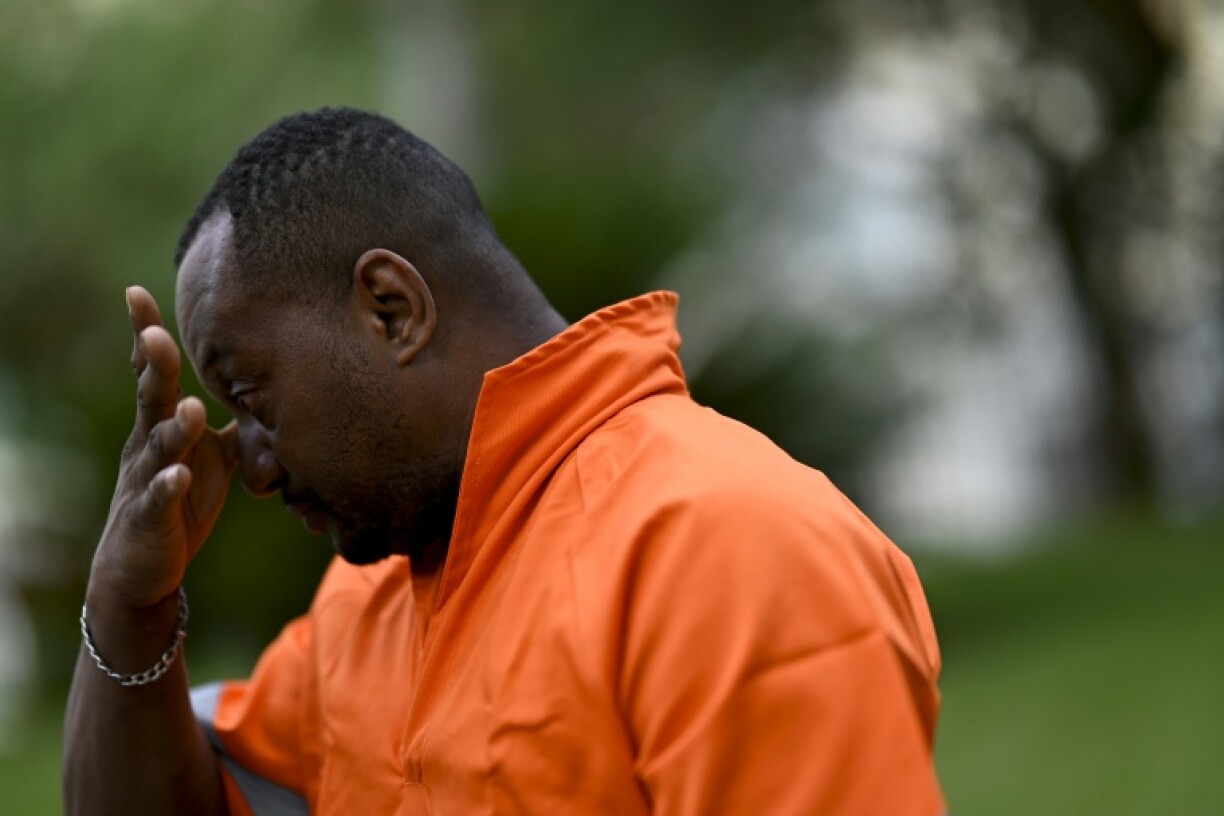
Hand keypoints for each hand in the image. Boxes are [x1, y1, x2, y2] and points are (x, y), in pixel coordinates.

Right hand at [90, 286, 239, 611]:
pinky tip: (182, 476)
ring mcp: (146, 480)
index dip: (145, 334)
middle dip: (153, 366)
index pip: (153, 372)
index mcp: (162, 424)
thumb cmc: (182, 502)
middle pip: (151, 398)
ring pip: (158, 448)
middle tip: (154, 334)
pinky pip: (160, 499)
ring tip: (192, 408)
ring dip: (175, 428)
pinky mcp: (150, 517)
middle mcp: (148, 445)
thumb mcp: (215, 456)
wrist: (144, 566)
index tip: (135, 292)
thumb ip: (240, 424)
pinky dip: (170, 487)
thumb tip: (279, 393)